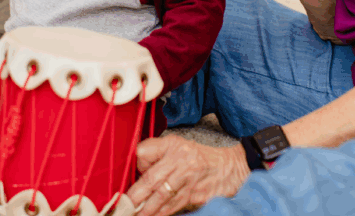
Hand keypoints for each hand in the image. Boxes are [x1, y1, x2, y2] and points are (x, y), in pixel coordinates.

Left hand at [127, 135, 250, 215]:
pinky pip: (175, 206)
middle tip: (123, 206)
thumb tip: (137, 167)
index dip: (136, 166)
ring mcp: (189, 180)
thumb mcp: (177, 144)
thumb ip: (156, 152)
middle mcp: (180, 162)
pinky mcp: (196, 196)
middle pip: (152, 180)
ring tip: (135, 215)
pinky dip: (163, 213)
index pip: (145, 153)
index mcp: (172, 146)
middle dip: (136, 195)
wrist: (231, 167)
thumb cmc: (199, 156)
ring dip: (146, 209)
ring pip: (162, 197)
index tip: (126, 179)